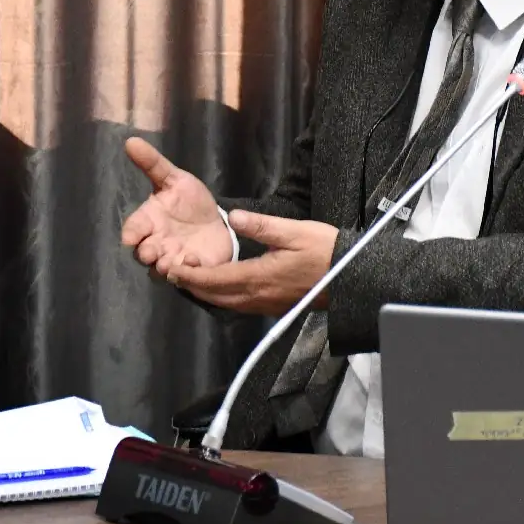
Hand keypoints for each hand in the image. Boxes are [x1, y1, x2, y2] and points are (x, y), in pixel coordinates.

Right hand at [120, 138, 234, 275]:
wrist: (216, 220)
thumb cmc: (189, 201)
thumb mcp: (174, 179)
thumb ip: (152, 163)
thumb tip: (130, 140)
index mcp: (149, 221)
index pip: (133, 229)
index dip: (131, 233)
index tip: (130, 238)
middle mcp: (157, 242)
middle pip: (144, 253)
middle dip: (146, 254)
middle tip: (151, 252)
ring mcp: (173, 258)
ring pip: (162, 269)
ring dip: (165, 267)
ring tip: (170, 263)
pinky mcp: (194, 269)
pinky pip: (188, 275)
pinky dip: (189, 270)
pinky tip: (194, 260)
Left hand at [169, 210, 337, 314]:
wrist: (353, 278)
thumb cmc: (326, 251)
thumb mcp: (294, 231)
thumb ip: (261, 225)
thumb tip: (231, 217)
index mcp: (258, 277)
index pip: (215, 279)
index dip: (191, 275)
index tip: (171, 268)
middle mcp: (258, 296)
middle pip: (215, 295)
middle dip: (192, 286)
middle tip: (171, 274)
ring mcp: (266, 304)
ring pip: (226, 303)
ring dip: (206, 293)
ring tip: (188, 280)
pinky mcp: (274, 306)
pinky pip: (239, 305)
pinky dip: (222, 296)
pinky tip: (219, 286)